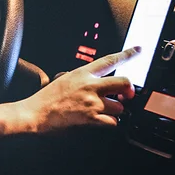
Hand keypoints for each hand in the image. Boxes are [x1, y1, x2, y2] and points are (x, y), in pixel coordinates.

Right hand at [21, 46, 140, 131]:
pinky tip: (98, 122)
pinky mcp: (92, 119)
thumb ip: (82, 79)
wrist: (35, 114)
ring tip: (99, 112)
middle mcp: (90, 86)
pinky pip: (113, 122)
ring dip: (113, 111)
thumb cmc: (46, 99)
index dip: (127, 54)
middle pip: (124, 83)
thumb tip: (98, 84)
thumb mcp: (63, 79)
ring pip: (119, 106)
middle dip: (128, 91)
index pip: (110, 60)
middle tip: (125, 95)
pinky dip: (109, 123)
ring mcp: (92, 102)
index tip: (138, 50)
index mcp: (82, 73)